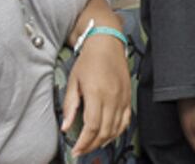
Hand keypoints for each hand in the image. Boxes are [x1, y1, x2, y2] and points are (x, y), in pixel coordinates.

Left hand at [61, 34, 130, 156]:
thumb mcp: (73, 81)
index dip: (84, 142)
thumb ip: (70, 105)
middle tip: (82, 150)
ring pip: (116, 128)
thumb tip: (66, 127)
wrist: (107, 44)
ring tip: (93, 145)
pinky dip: (118, 131)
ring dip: (104, 140)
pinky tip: (109, 136)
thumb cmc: (88, 61)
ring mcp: (123, 98)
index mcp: (97, 93)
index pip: (92, 126)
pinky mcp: (128, 97)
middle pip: (105, 131)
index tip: (76, 150)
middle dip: (92, 145)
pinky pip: (126, 120)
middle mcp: (112, 97)